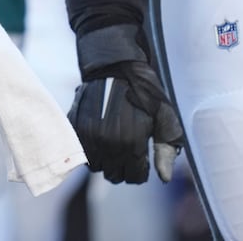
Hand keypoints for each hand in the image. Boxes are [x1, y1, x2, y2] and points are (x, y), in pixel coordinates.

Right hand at [69, 23, 184, 183]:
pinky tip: (100, 135)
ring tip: (113, 143)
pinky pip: (83, 152)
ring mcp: (90, 136)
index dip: (140, 171)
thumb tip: (165, 178)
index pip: (134, 177)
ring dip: (105, 160)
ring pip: (97, 167)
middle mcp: (110, 144)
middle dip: (122, 167)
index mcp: (133, 143)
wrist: (115, 65)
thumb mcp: (163, 116)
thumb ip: (166, 149)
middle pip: (114, 175)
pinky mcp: (77, 127)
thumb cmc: (144, 90)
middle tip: (127, 150)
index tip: (141, 159)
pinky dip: (91, 149)